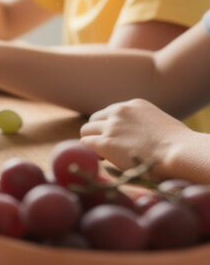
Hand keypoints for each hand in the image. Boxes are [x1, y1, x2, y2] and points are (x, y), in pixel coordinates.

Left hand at [79, 99, 200, 177]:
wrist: (179, 152)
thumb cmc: (178, 144)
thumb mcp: (158, 123)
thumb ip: (142, 124)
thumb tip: (135, 136)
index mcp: (134, 105)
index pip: (110, 113)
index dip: (109, 127)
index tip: (115, 139)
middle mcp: (120, 111)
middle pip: (93, 120)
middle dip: (97, 133)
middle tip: (106, 148)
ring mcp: (111, 126)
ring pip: (86, 131)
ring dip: (91, 142)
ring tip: (103, 155)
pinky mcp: (105, 142)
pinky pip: (85, 143)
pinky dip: (89, 151)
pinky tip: (100, 159)